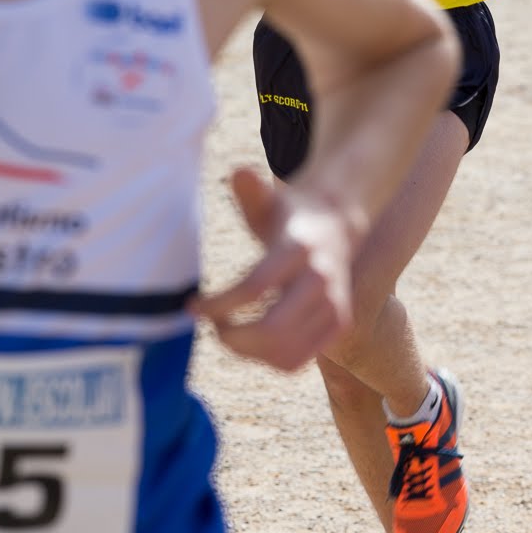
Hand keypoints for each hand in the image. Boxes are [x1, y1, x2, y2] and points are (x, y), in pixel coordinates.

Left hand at [190, 167, 354, 371]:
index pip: (254, 288)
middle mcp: (322, 279)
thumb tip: (237, 172)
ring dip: (247, 351)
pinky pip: (297, 361)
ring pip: (284, 353)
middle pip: (271, 331)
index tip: (191, 306)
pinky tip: (253, 339)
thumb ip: (252, 192)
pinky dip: (268, 360)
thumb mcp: (271, 200)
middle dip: (232, 336)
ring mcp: (335, 304)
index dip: (218, 304)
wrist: (336, 221)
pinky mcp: (340, 323)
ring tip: (229, 331)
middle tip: (212, 323)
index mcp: (299, 248)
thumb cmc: (290, 213)